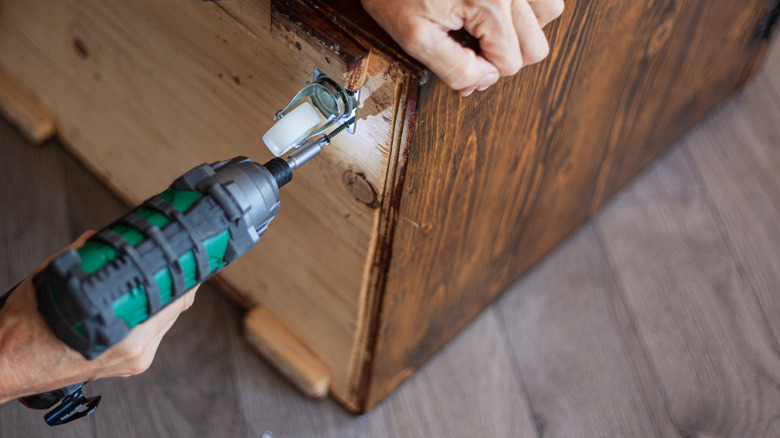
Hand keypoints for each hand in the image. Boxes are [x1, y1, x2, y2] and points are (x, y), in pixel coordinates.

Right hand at [0, 231, 197, 402]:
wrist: (8, 365)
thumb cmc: (26, 329)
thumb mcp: (56, 279)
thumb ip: (84, 254)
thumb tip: (101, 237)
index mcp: (126, 336)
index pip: (175, 300)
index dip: (186, 275)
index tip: (190, 256)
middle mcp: (135, 351)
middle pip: (176, 309)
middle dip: (178, 282)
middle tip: (178, 259)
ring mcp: (133, 360)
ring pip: (165, 321)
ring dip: (165, 298)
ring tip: (161, 275)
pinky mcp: (129, 365)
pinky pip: (152, 333)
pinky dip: (151, 314)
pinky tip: (144, 299)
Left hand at [361, 0, 563, 95]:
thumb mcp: (414, 37)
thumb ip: (453, 68)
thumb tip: (483, 80)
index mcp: (491, 4)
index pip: (510, 63)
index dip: (484, 69)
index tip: (461, 56)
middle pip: (535, 44)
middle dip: (506, 52)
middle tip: (475, 44)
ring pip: (548, 12)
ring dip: (523, 26)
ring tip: (489, 24)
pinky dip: (524, 4)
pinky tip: (498, 7)